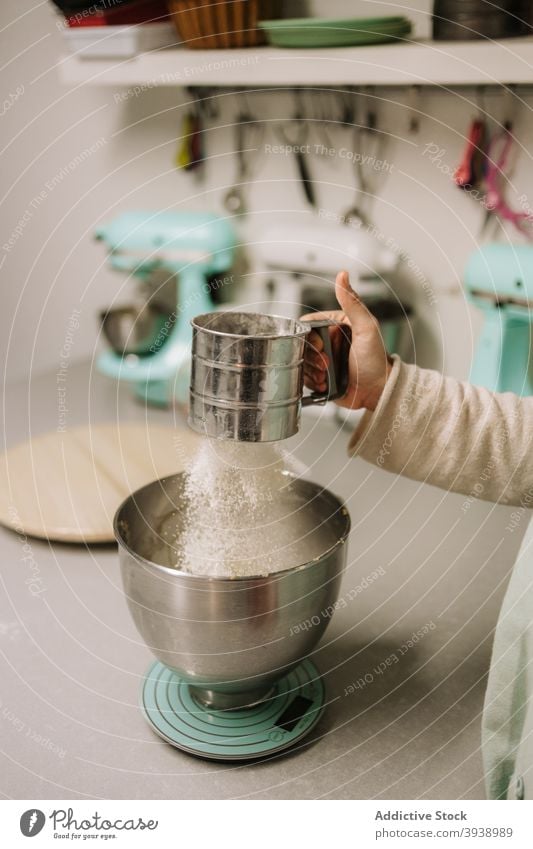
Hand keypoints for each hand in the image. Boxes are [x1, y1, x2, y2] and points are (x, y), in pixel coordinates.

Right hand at [301, 270, 392, 411]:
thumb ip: (352, 302)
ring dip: (311, 370)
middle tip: (326, 364)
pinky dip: (311, 382)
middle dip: (311, 356)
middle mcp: (328, 342)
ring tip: (326, 375)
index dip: (308, 335)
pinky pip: (304, 377)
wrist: (378, 391)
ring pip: (301, 361)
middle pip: (302, 344)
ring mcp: (323, 360)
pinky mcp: (320, 377)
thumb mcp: (366, 327)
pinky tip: (324, 383)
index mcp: (335, 326)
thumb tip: (342, 275)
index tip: (319, 345)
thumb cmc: (376, 360)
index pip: (308, 324)